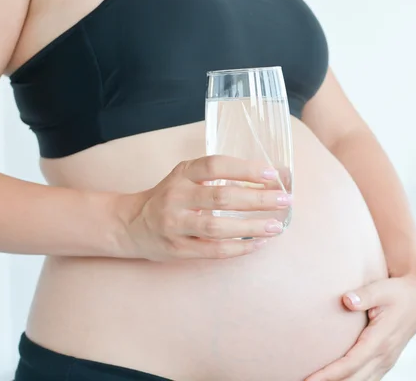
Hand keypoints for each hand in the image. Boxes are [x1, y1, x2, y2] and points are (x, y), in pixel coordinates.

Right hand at [118, 155, 291, 260]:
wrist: (130, 224)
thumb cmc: (169, 197)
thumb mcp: (186, 178)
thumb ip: (219, 176)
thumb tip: (269, 177)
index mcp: (182, 174)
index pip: (215, 165)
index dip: (245, 169)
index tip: (272, 174)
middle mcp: (176, 197)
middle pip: (221, 197)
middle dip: (257, 200)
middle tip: (284, 200)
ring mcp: (175, 225)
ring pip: (217, 227)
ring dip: (251, 227)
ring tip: (276, 226)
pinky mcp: (177, 249)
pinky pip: (212, 250)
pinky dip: (238, 248)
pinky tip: (258, 244)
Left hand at [305, 268, 415, 380]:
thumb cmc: (398, 292)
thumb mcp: (382, 289)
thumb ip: (364, 295)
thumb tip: (346, 300)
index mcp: (380, 340)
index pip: (350, 364)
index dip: (329, 374)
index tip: (309, 379)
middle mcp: (384, 355)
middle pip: (354, 379)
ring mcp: (386, 360)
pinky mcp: (386, 361)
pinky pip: (368, 379)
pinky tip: (337, 380)